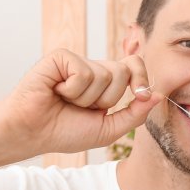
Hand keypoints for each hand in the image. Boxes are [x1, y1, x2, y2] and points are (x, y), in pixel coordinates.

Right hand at [0, 49, 162, 155]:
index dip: (141, 77)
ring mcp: (77, 61)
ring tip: (66, 101)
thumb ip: (135, 114)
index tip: (140, 94)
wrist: (32, 132)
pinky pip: (84, 72)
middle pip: (124, 72)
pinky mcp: (61, 57)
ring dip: (87, 98)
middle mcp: (92, 69)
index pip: (134, 66)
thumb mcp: (108, 130)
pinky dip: (72, 90)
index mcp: (105, 83)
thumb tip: (158, 96)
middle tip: (83, 107)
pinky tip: (56, 92)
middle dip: (108, 99)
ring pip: (105, 75)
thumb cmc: (64, 131)